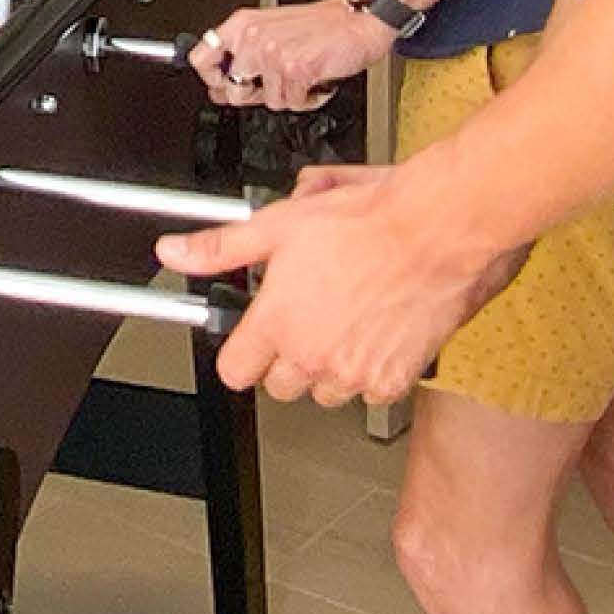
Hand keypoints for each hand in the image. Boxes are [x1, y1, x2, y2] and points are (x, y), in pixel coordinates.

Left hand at [154, 165, 521, 406]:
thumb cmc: (369, 221)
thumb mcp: (280, 223)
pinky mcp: (393, 380)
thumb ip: (222, 247)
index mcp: (278, 323)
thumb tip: (175, 251)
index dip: (242, 349)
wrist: (438, 230)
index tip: (253, 336)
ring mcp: (353, 373)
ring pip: (325, 391)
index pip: (234, 369)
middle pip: (279, 385)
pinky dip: (373, 370)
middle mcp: (312, 355)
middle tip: (306, 318)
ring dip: (329, 366)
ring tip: (345, 321)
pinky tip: (379, 332)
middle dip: (287, 357)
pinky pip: (370, 391)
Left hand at [192, 0, 397, 111]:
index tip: (222, 85)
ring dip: (288, 95)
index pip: (201, 57)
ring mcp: (273, 53)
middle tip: (277, 80)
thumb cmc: (325, 25)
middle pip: (233, 90)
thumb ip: (244, 58)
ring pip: (267, 100)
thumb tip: (220, 87)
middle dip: (257, 94)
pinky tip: (315, 78)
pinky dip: (307, 97)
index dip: (211, 79)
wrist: (361, 20)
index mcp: (244, 24)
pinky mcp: (295, 69)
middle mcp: (254, 37)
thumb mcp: (274, 30)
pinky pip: (293, 103)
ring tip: (302, 74)